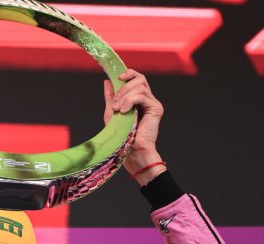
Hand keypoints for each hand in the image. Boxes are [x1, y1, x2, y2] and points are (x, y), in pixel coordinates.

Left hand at [103, 69, 165, 185]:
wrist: (131, 151)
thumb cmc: (121, 135)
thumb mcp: (112, 112)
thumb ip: (111, 97)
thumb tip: (107, 81)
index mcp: (138, 99)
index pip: (137, 79)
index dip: (129, 73)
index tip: (117, 77)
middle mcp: (147, 99)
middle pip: (140, 79)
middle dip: (124, 87)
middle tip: (115, 102)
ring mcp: (153, 103)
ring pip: (140, 86)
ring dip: (125, 96)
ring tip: (118, 109)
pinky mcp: (156, 108)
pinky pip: (143, 96)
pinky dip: (130, 101)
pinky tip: (124, 111)